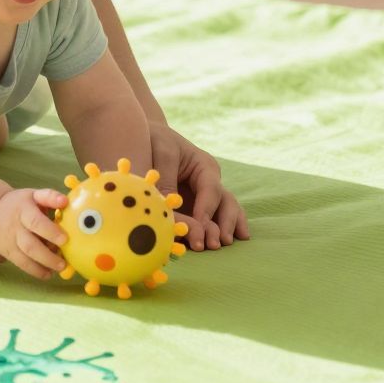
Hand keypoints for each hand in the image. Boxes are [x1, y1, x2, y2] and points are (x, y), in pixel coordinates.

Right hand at [0, 187, 68, 280]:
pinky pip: (22, 264)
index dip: (50, 231)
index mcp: (23, 209)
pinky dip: (36, 271)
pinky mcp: (8, 252)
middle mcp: (15, 226)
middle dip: (48, 255)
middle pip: (30, 244)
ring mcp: (11, 241)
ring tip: (60, 267)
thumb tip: (65, 201)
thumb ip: (50, 197)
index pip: (36, 221)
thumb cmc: (22, 204)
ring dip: (44, 264)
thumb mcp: (34, 195)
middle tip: (64, 261)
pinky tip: (49, 273)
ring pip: (26, 256)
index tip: (65, 239)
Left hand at [149, 121, 247, 250]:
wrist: (148, 136)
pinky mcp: (198, 207)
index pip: (211, 190)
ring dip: (227, 228)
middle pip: (225, 203)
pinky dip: (226, 228)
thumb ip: (167, 182)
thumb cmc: (156, 141)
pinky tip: (235, 240)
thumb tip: (170, 213)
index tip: (199, 227)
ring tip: (222, 245)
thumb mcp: (162, 155)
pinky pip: (216, 219)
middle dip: (222, 223)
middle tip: (214, 244)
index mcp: (204, 166)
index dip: (206, 210)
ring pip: (227, 211)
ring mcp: (206, 196)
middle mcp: (210, 182)